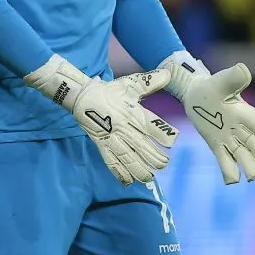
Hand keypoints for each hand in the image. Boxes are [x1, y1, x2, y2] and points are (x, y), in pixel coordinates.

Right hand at [26, 55, 179, 184]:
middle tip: (164, 164)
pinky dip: (118, 171)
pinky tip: (127, 180)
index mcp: (132, 111)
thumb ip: (150, 81)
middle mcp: (123, 126)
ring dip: (138, 167)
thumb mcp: (130, 84)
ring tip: (149, 177)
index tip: (172, 142)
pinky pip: (110, 160)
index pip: (150, 124)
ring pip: (126, 155)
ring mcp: (111, 136)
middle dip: (153, 156)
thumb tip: (169, 74)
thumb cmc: (110, 91)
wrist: (82, 95)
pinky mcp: (100, 143)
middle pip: (140, 144)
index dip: (162, 133)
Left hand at [163, 56, 254, 183]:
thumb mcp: (221, 81)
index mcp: (247, 115)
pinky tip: (231, 180)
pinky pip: (227, 164)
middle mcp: (242, 130)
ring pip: (247, 159)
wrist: (195, 93)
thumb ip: (233, 78)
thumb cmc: (211, 86)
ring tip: (249, 176)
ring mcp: (230, 140)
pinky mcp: (217, 146)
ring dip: (252, 170)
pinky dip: (231, 174)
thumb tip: (243, 71)